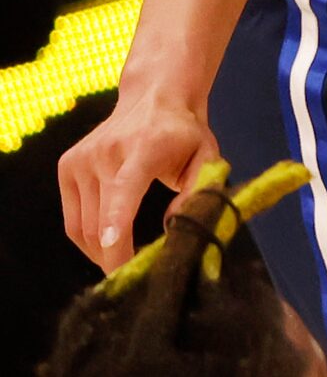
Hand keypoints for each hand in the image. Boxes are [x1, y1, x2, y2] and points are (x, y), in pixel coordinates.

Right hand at [58, 93, 217, 271]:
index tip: (113, 252)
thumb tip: (175, 227)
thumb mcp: (207, 156)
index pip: (125, 188)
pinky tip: (106, 246)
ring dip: (100, 253)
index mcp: (144, 147)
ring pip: (84, 226)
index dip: (117, 222)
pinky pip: (73, 219)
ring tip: (121, 265)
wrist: (155, 97)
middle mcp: (106, 152)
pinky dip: (87, 239)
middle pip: (101, 221)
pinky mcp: (67, 167)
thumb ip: (199, 191)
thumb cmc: (185, 134)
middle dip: (114, 257)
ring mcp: (81, 159)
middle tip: (133, 280)